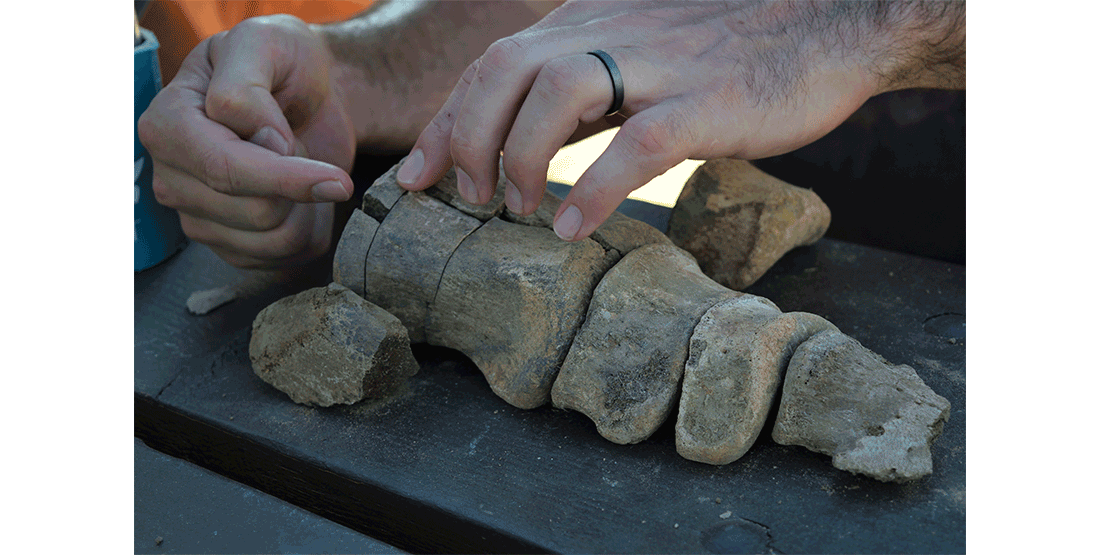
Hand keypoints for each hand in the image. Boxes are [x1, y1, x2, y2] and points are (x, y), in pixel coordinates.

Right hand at [138, 14, 355, 268]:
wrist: (308, 93)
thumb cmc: (282, 65)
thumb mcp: (261, 45)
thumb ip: (246, 87)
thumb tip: (263, 142)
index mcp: (167, 124)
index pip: (225, 170)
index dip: (285, 173)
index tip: (333, 172)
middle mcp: (172, 177)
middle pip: (255, 211)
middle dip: (298, 182)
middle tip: (300, 144)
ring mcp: (197, 216)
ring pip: (273, 240)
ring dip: (309, 205)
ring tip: (302, 167)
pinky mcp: (230, 245)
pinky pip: (286, 257)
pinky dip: (312, 226)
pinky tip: (303, 194)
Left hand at [395, 0, 959, 240]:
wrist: (833, 21)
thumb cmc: (733, 45)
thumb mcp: (644, 46)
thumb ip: (588, 80)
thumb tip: (533, 134)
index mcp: (592, 20)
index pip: (494, 62)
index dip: (447, 118)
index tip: (418, 172)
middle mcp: (614, 32)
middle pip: (504, 68)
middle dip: (466, 135)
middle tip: (467, 196)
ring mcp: (660, 65)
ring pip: (555, 93)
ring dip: (520, 156)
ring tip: (517, 209)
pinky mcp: (708, 102)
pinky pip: (638, 143)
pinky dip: (596, 187)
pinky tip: (573, 227)